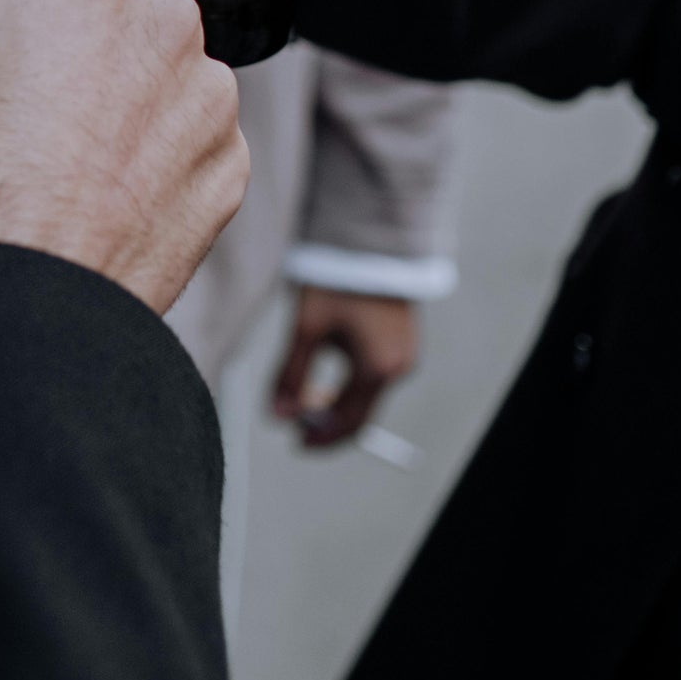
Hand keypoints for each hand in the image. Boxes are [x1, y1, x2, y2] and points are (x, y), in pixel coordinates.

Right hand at [0, 0, 249, 314]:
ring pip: (174, 54)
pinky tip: (93, 179)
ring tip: (54, 130)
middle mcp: (167, 20)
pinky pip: (197, 130)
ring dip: (131, 74)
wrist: (2, 323)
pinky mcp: (225, 174)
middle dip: (98, 1)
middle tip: (24, 55)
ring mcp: (206, 101)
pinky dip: (158, 145)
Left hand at [271, 286, 418, 448]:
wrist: (370, 237)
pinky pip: (373, 374)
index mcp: (379, 368)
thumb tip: (276, 416)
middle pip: (360, 412)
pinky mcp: (400, 340)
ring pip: (365, 394)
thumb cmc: (337, 279)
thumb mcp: (306, 327)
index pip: (348, 423)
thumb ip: (290, 375)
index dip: (319, 437)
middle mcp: (399, 366)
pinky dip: (348, 380)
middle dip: (324, 420)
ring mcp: (404, 354)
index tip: (294, 442)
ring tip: (302, 387)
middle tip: (292, 417)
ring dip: (334, 399)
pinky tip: (323, 364)